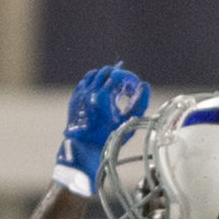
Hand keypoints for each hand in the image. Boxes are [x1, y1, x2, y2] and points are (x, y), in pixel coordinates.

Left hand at [51, 63, 149, 198]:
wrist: (85, 147)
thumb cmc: (109, 136)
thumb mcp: (128, 121)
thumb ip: (140, 102)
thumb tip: (144, 85)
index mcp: (104, 96)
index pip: (118, 75)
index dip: (128, 77)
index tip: (132, 86)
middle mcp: (90, 91)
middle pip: (106, 71)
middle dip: (117, 76)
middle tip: (124, 88)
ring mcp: (80, 92)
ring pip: (94, 74)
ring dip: (105, 77)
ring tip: (113, 89)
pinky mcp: (75, 96)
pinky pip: (85, 81)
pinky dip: (94, 82)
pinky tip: (101, 91)